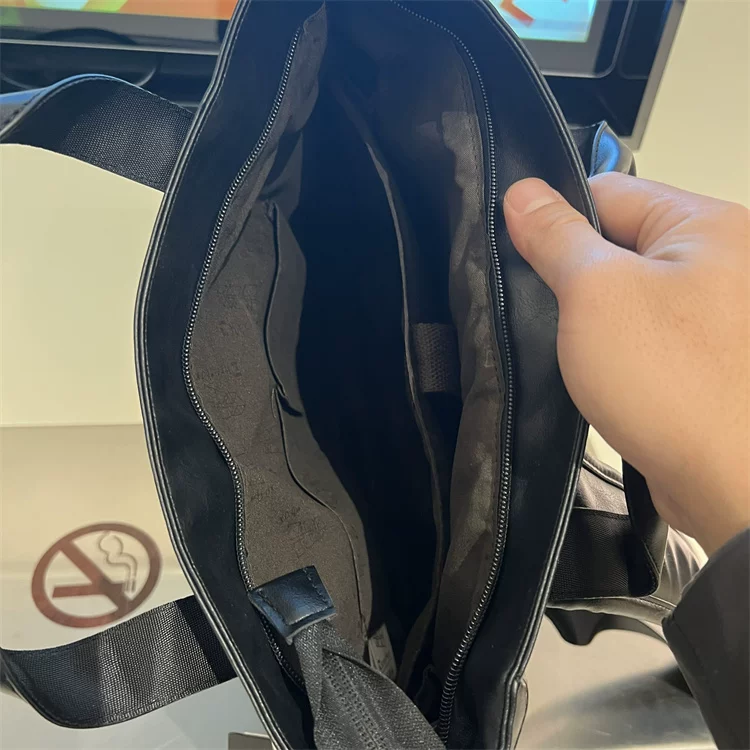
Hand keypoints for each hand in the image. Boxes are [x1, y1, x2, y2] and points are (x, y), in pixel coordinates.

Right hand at [503, 173, 748, 555]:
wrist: (732, 485)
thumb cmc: (676, 381)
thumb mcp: (596, 292)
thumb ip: (556, 237)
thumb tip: (521, 192)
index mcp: (707, 226)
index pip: (609, 193)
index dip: (555, 216)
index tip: (516, 247)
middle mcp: (721, 264)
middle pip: (619, 244)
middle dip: (571, 272)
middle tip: (534, 302)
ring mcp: (714, 317)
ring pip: (627, 295)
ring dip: (589, 316)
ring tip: (562, 340)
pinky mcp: (703, 361)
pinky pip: (642, 336)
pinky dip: (612, 348)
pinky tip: (590, 368)